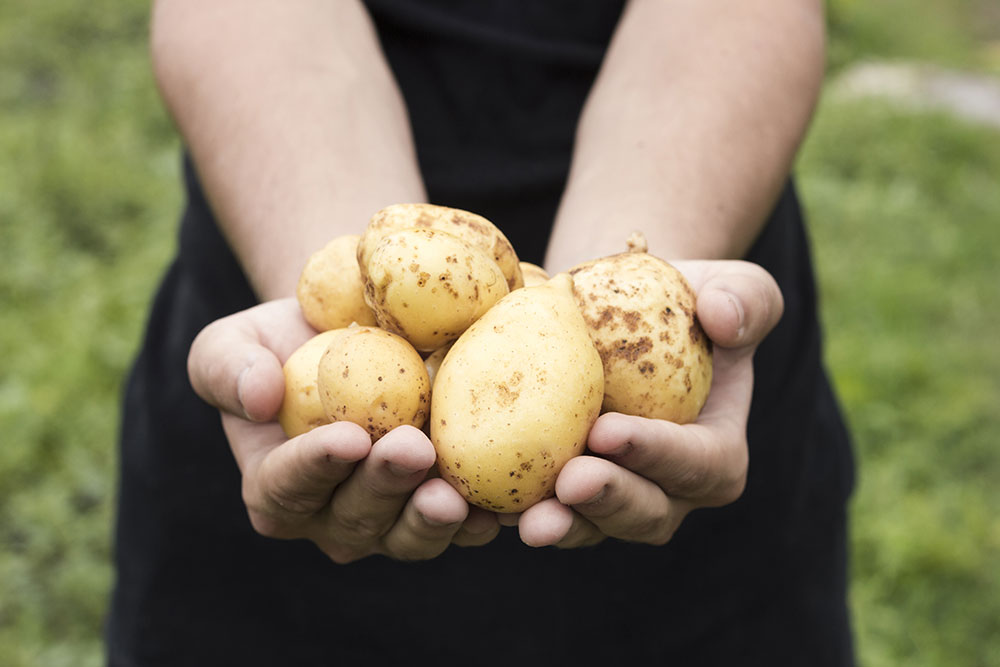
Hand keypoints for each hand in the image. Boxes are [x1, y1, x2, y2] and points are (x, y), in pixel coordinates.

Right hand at [187, 298, 499, 562]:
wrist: (352, 337)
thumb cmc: (283, 343)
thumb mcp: (232, 342)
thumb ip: (226, 368)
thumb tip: (256, 398)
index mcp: (275, 487)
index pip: (287, 486)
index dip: (315, 468)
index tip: (346, 438)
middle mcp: (331, 518)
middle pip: (356, 518)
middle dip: (384, 486)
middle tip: (412, 449)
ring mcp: (391, 522)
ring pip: (410, 536)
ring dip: (433, 519)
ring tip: (453, 493)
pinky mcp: (444, 510)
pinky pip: (465, 526)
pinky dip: (483, 518)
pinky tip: (500, 505)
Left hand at [501, 260, 783, 547]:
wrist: (619, 313)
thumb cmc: (686, 301)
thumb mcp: (733, 286)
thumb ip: (746, 300)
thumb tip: (724, 318)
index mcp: (717, 454)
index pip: (697, 463)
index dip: (657, 455)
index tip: (609, 431)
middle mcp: (668, 491)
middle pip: (645, 512)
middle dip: (607, 502)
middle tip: (570, 481)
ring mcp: (613, 499)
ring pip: (591, 526)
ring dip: (561, 523)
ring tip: (525, 516)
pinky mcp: (564, 494)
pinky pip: (542, 509)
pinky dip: (514, 510)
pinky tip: (484, 503)